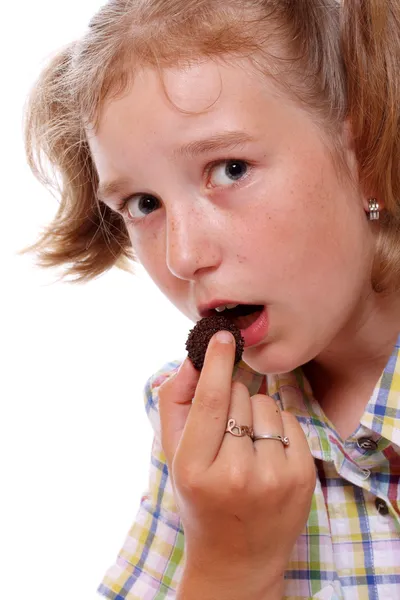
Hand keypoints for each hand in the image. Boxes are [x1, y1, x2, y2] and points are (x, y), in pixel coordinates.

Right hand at [158, 331, 315, 587]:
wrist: (237, 557)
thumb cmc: (199, 497)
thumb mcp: (174, 454)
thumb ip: (176, 402)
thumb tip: (194, 358)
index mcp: (195, 468)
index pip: (210, 401)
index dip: (216, 363)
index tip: (223, 336)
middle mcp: (236, 474)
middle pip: (239, 396)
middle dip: (231, 396)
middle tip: (225, 428)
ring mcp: (274, 477)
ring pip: (267, 404)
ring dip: (256, 411)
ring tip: (246, 445)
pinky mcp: (303, 477)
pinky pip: (290, 420)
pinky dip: (277, 426)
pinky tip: (267, 453)